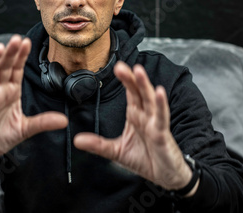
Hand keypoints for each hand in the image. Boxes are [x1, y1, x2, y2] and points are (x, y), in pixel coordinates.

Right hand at [0, 35, 67, 171]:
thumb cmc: (0, 137)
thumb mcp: (25, 129)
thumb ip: (43, 122)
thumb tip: (65, 121)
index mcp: (11, 91)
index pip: (17, 69)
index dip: (21, 56)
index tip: (28, 42)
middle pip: (5, 66)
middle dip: (11, 52)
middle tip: (18, 38)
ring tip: (1, 46)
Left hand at [74, 62, 198, 195]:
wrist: (165, 176)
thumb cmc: (146, 160)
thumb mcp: (117, 151)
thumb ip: (98, 145)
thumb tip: (77, 140)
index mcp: (136, 116)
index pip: (131, 94)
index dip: (125, 80)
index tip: (116, 67)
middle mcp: (146, 116)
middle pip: (139, 92)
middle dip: (131, 78)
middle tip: (121, 66)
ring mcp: (155, 123)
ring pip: (150, 100)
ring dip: (145, 85)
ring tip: (138, 71)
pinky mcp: (162, 133)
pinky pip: (162, 117)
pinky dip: (161, 104)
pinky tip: (159, 92)